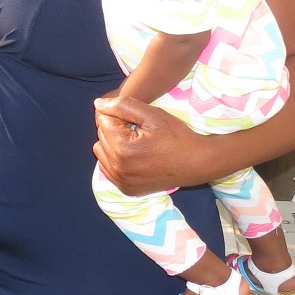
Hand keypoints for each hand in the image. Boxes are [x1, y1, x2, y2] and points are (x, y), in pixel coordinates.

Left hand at [93, 96, 214, 195]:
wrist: (196, 163)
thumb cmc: (176, 136)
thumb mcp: (152, 114)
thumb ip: (122, 106)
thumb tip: (97, 105)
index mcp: (123, 149)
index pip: (103, 121)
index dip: (119, 116)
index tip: (137, 120)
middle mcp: (118, 168)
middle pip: (101, 136)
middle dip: (115, 129)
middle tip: (138, 130)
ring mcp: (121, 182)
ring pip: (101, 152)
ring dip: (112, 144)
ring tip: (135, 142)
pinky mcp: (126, 189)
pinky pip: (108, 168)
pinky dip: (116, 159)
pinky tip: (134, 155)